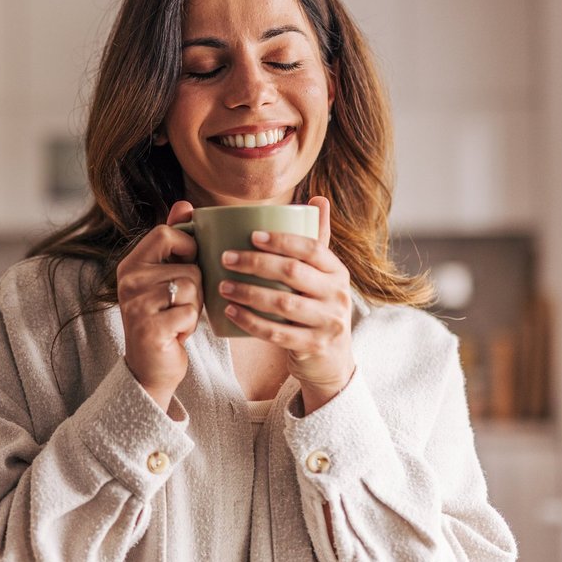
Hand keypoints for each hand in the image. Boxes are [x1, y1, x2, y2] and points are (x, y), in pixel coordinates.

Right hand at [117, 201, 202, 410]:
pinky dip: (190, 326)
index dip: (188, 248)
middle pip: (188, 266)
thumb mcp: (167, 276)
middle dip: (195, 289)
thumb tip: (185, 203)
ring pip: (192, 289)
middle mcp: (128, 280)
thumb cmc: (165, 318)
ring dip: (194, 309)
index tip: (186, 268)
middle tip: (178, 306)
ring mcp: (136, 304)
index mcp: (131, 263)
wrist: (150, 368)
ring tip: (176, 320)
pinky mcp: (149, 327)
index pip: (167, 233)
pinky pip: (189, 313)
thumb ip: (175, 239)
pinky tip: (175, 335)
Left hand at [218, 196, 354, 413]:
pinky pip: (276, 332)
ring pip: (282, 303)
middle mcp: (338, 295)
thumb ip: (317, 241)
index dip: (282, 240)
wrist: (331, 361)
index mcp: (338, 272)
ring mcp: (328, 323)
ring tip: (222, 284)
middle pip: (293, 272)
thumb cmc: (318, 309)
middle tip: (225, 258)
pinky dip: (250, 321)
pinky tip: (230, 312)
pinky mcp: (313, 346)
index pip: (312, 248)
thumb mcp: (324, 277)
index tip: (251, 235)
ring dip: (248, 292)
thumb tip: (318, 199)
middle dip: (255, 263)